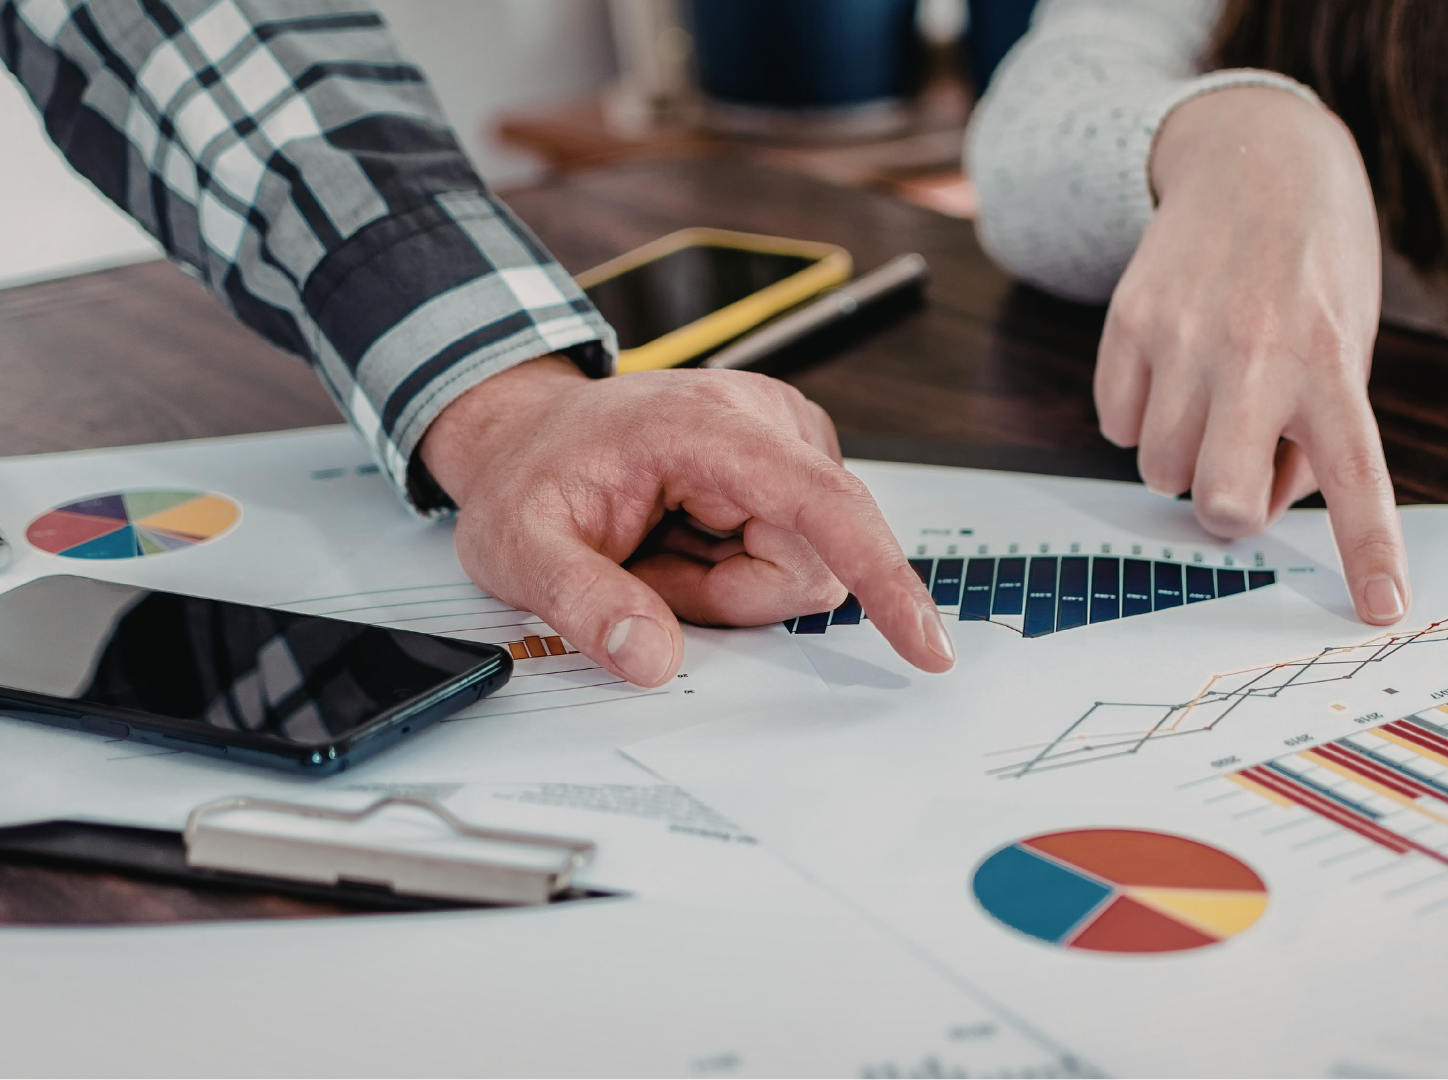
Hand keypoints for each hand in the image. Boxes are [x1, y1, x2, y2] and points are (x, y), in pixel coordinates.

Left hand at [419, 357, 955, 685]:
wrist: (526, 435)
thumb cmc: (528, 477)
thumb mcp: (522, 549)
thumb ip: (585, 605)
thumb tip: (656, 661)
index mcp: (705, 426)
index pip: (823, 504)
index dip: (881, 577)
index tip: (925, 645)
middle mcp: (762, 419)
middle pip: (809, 561)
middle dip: (728, 594)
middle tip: (648, 567)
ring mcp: (782, 439)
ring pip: (803, 566)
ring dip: (729, 584)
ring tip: (660, 548)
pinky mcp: (788, 465)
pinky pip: (794, 555)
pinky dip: (737, 568)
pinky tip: (686, 538)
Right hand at [1098, 86, 1409, 623]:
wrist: (1253, 158)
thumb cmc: (1311, 268)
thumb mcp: (1345, 343)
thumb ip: (1311, 431)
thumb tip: (1251, 506)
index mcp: (1330, 364)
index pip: (1357, 478)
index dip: (1368, 552)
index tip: (1382, 609)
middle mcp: (1258, 354)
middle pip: (1221, 501)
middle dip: (1224, 507)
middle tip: (1238, 469)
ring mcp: (1184, 338)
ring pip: (1158, 469)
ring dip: (1181, 457)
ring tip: (1208, 400)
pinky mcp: (1128, 322)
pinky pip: (1113, 423)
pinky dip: (1137, 416)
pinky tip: (1168, 369)